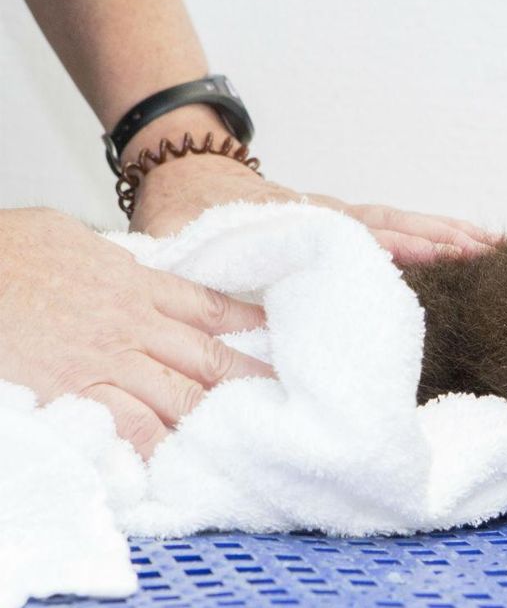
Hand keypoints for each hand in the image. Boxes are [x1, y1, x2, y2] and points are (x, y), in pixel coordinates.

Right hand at [0, 208, 273, 457]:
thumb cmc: (6, 249)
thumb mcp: (70, 237)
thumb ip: (111, 257)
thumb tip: (127, 262)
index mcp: (136, 283)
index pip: (209, 306)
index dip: (248, 323)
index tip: (277, 337)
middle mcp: (133, 324)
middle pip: (208, 357)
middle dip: (250, 379)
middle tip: (287, 397)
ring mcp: (107, 361)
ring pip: (181, 395)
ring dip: (215, 417)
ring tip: (248, 436)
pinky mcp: (76, 392)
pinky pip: (130, 425)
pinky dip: (156, 444)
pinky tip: (176, 460)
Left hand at [128, 151, 497, 264]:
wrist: (187, 168)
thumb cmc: (181, 208)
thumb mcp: (173, 234)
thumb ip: (183, 256)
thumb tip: (188, 280)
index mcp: (288, 219)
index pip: (346, 232)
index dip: (385, 243)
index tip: (424, 252)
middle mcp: (322, 215)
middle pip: (389, 222)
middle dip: (436, 233)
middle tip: (482, 247)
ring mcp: (336, 216)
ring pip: (399, 221)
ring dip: (444, 230)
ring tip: (490, 243)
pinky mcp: (341, 222)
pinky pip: (394, 224)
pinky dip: (430, 231)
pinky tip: (460, 243)